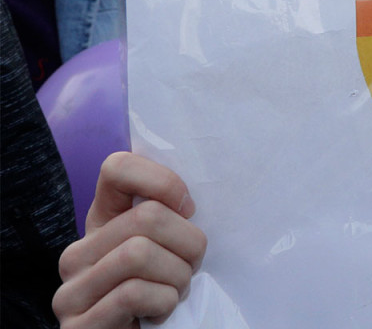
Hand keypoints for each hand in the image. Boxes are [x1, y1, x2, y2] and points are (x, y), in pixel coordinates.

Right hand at [53, 152, 205, 327]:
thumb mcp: (168, 250)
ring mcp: (71, 291)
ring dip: (177, 276)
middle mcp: (77, 253)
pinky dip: (163, 302)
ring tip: (175, 292)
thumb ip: (168, 221)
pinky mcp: (78, 326)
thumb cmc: (162, 295)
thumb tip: (187, 200)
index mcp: (100, 225)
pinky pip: (133, 293)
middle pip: (147, 216)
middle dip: (189, 243)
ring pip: (139, 253)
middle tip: (191, 267)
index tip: (188, 208)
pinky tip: (160, 314)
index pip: (117, 168)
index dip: (163, 182)